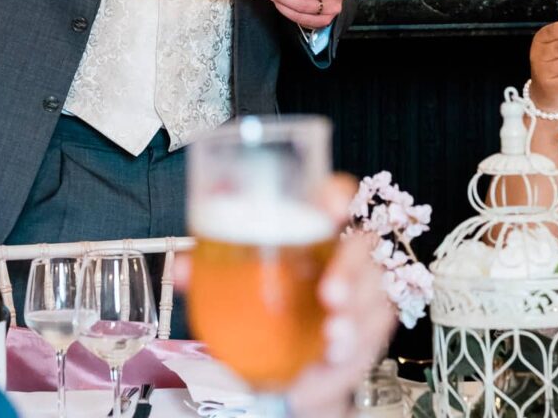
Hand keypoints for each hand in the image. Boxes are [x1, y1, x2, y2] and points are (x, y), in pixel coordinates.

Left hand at [170, 175, 395, 417]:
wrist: (294, 358)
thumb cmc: (275, 302)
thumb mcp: (241, 284)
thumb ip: (214, 273)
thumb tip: (183, 269)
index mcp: (316, 232)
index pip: (335, 197)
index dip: (336, 196)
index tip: (331, 207)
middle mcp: (346, 257)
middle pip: (362, 248)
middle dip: (350, 271)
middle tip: (330, 295)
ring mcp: (364, 294)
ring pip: (374, 296)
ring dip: (355, 318)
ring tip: (333, 338)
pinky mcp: (370, 331)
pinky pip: (372, 339)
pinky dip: (351, 353)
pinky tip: (333, 360)